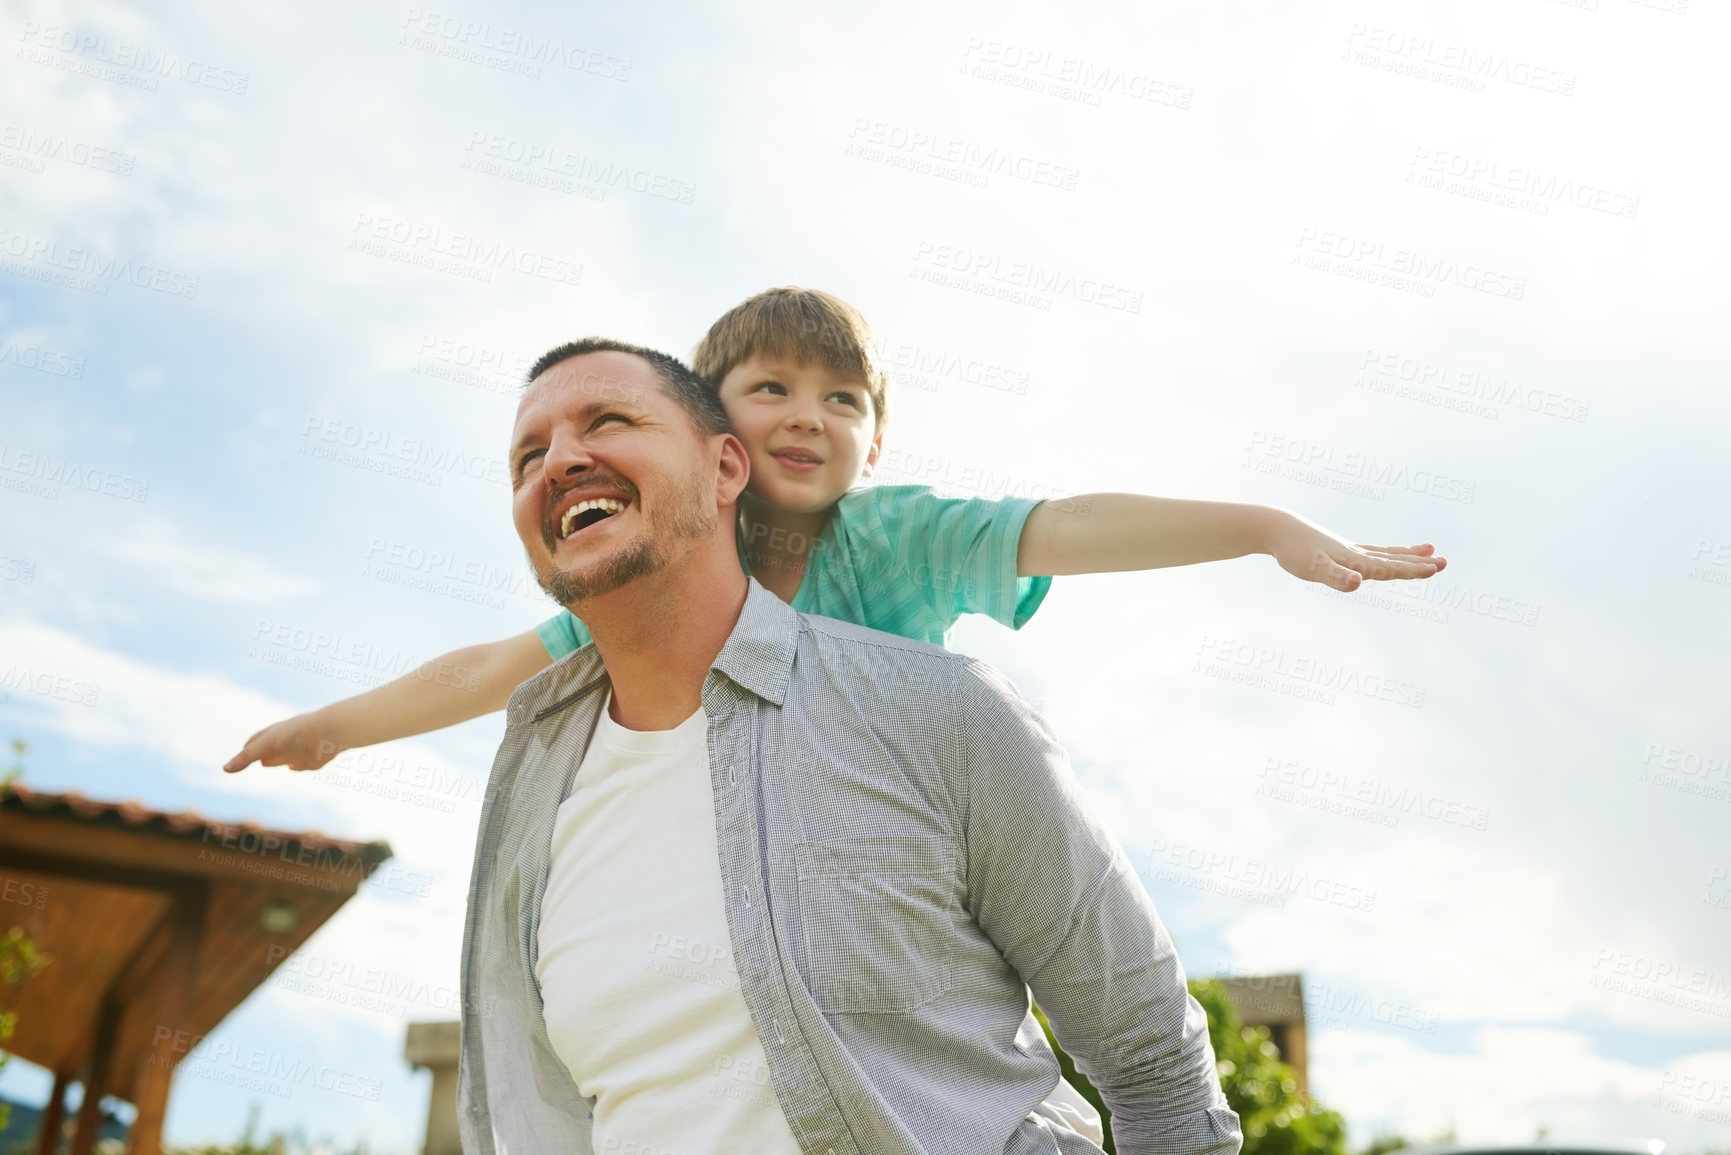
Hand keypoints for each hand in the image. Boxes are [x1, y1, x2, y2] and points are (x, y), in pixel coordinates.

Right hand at [223, 711, 344, 772]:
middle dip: (259, 754)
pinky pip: (300, 764)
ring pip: (283, 757)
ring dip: (276, 760)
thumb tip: (225, 770)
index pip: (254, 742)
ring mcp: (298, 750)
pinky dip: (296, 766)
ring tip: (266, 762)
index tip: (239, 753)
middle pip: (267, 750)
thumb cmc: (296, 734)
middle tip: (249, 757)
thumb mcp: (266, 745)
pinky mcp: (311, 760)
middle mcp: (284, 742)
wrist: (329, 733)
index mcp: (273, 734)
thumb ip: (246, 757)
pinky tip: (292, 767)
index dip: (246, 749)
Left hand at [1267, 514, 1446, 590]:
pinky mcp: (1337, 549)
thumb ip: (1336, 577)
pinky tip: (1382, 556)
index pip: (1389, 568)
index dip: (1412, 570)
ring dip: (1407, 554)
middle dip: (1419, 563)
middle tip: (1445, 562)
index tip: (1437, 568)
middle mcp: (1356, 553)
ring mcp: (1348, 549)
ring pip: (1384, 553)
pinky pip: (1368, 552)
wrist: (1276, 528)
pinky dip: (1383, 554)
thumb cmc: (1293, 551)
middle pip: (1393, 559)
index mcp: (1355, 560)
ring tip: (1429, 548)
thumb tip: (1358, 583)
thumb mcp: (1313, 569)